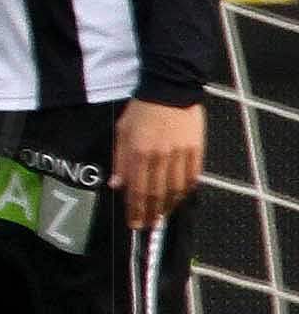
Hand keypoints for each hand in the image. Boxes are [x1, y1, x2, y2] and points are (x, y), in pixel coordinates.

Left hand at [114, 97, 206, 227]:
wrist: (170, 88)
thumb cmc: (141, 110)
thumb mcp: (122, 131)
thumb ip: (120, 160)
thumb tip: (117, 185)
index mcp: (139, 153)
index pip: (136, 190)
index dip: (135, 210)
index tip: (134, 223)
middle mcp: (160, 157)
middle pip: (156, 194)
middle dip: (150, 213)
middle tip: (147, 225)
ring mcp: (180, 155)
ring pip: (175, 189)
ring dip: (168, 206)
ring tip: (162, 215)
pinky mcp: (196, 150)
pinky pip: (192, 177)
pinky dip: (186, 191)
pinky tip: (179, 198)